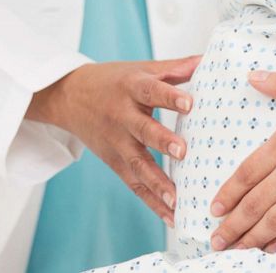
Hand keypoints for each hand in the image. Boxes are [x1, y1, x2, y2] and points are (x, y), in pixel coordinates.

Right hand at [28, 56, 199, 225]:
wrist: (69, 96)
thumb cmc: (112, 81)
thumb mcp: (140, 68)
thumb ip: (174, 68)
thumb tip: (206, 60)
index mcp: (131, 87)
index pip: (151, 90)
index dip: (170, 97)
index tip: (190, 103)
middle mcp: (122, 116)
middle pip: (142, 130)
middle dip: (162, 141)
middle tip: (183, 151)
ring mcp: (117, 142)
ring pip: (137, 164)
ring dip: (157, 183)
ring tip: (177, 200)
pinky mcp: (114, 162)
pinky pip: (134, 184)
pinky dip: (152, 202)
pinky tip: (171, 216)